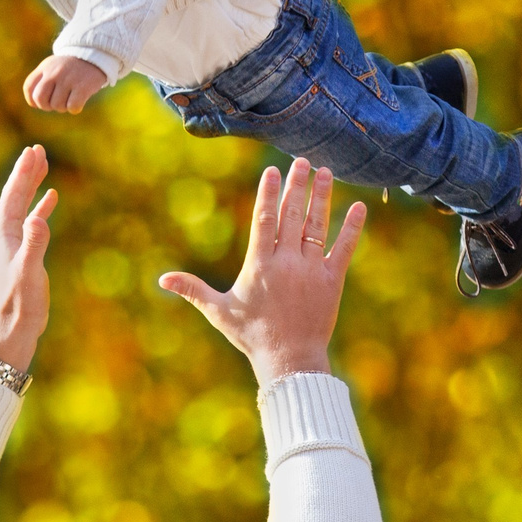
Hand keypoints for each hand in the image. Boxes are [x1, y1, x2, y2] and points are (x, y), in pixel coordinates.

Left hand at [0, 146, 58, 372]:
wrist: (11, 330)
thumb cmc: (20, 304)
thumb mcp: (29, 273)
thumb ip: (35, 245)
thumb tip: (39, 218)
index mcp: (2, 234)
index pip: (13, 196)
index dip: (23, 172)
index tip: (33, 150)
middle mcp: (3, 235)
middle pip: (14, 195)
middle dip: (26, 172)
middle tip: (37, 149)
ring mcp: (11, 244)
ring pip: (22, 206)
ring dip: (32, 185)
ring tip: (43, 165)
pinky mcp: (20, 253)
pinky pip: (30, 222)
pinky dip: (40, 207)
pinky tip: (50, 200)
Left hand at [23, 54, 108, 112]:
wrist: (95, 54)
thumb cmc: (72, 66)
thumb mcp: (53, 66)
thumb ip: (41, 80)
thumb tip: (34, 103)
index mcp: (45, 67)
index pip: (28, 87)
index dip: (32, 100)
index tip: (41, 102)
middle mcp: (54, 73)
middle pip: (40, 99)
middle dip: (47, 106)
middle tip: (56, 103)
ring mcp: (68, 80)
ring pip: (57, 106)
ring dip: (63, 107)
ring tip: (70, 98)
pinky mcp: (82, 87)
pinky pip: (72, 107)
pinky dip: (75, 108)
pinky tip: (79, 102)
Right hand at [159, 158, 366, 386]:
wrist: (290, 360)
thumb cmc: (251, 335)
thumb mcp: (219, 311)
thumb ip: (193, 290)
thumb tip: (162, 280)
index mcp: (259, 265)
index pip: (264, 219)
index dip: (269, 193)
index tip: (273, 171)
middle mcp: (287, 262)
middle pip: (292, 215)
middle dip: (297, 185)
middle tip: (302, 161)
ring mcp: (312, 270)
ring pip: (317, 225)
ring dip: (322, 197)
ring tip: (325, 172)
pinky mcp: (332, 281)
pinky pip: (344, 248)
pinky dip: (352, 227)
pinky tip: (359, 207)